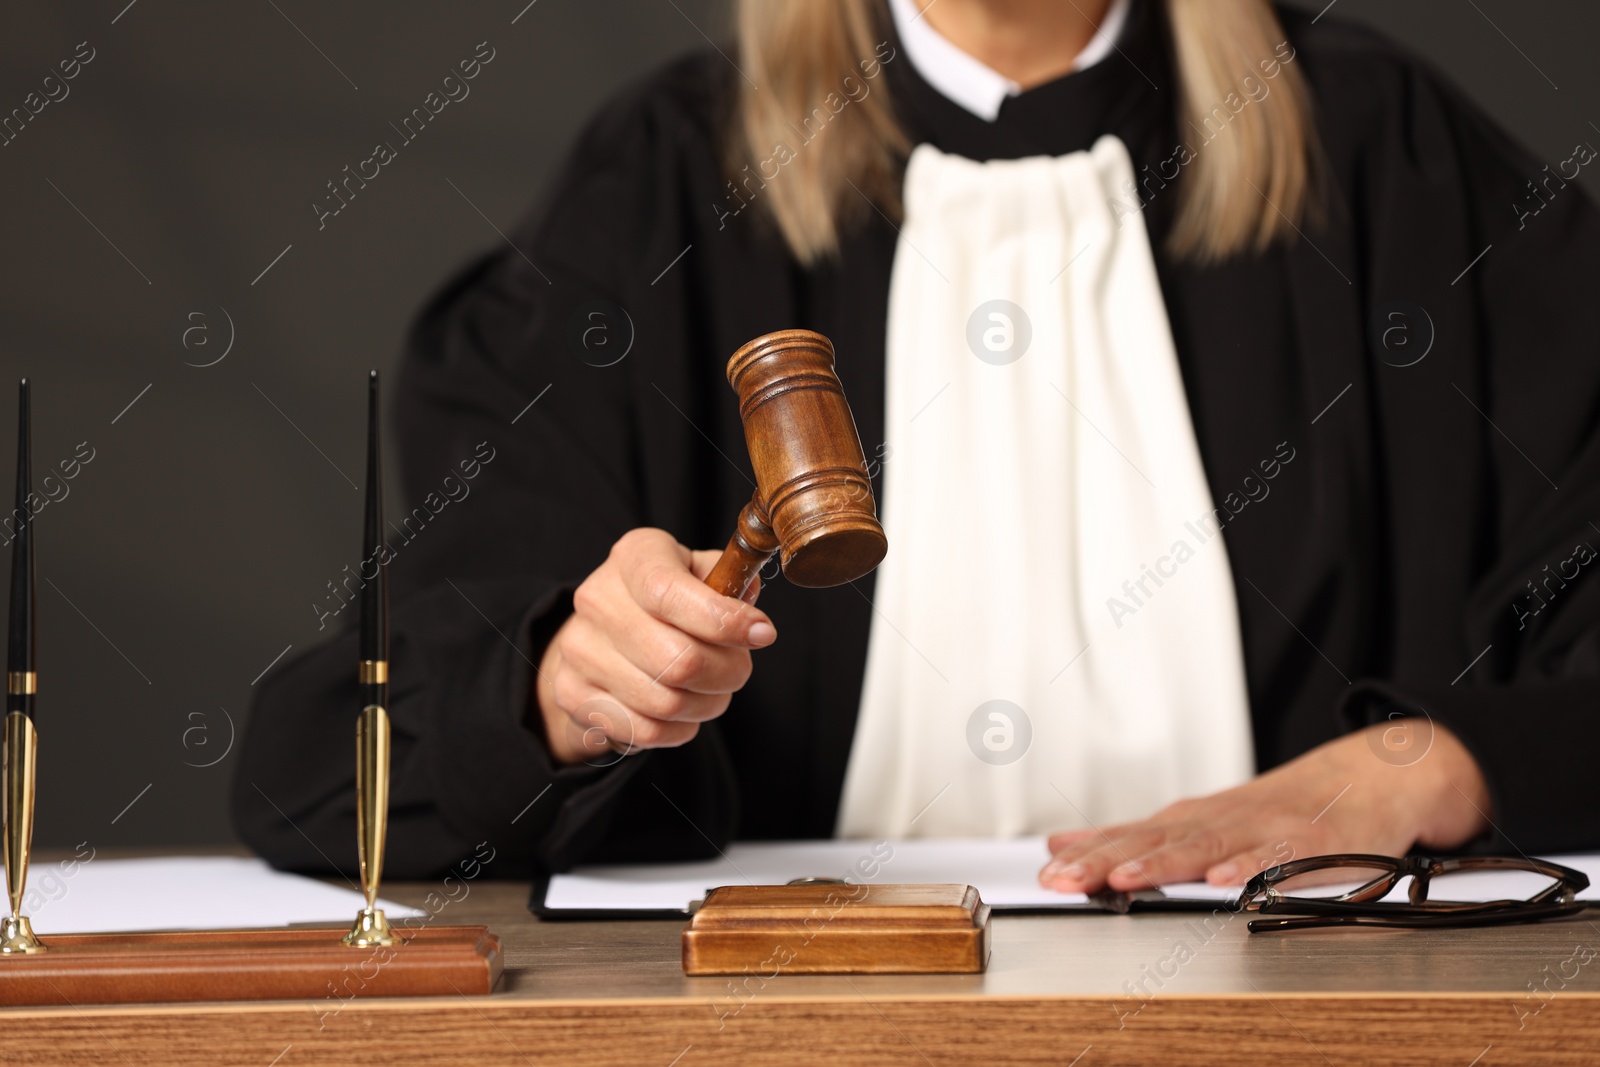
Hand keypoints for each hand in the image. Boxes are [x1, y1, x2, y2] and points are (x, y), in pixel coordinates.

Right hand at [534, 528, 775, 764]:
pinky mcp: (573, 693)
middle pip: (680, 659)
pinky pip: (646, 731)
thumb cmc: (664, 602)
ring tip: (712, 690)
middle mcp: (597, 598)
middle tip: (737, 668)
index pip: (670, 593)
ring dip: (707, 704)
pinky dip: (680, 728)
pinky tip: (683, 710)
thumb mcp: (697, 574)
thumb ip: (729, 584)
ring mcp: (579, 648)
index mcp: (633, 556)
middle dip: (728, 672)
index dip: (723, 621)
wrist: (601, 636)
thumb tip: (752, 619)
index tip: (761, 634)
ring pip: (667, 702)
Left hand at [1038, 720, 1491, 892]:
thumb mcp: (1199, 819)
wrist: (1371, 777)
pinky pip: (1282, 861)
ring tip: (1124, 878)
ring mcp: (1267, 831)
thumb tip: (1060, 843)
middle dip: (1106, 861)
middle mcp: (1223, 821)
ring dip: (1165, 864)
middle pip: (1156, 842)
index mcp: (1193, 820)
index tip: (1046, 871)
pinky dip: (1254, 870)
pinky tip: (1227, 884)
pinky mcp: (1315, 845)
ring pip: (1209, 847)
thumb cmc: (1280, 808)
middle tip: (1063, 878)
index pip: (1129, 837)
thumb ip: (1133, 837)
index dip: (1086, 855)